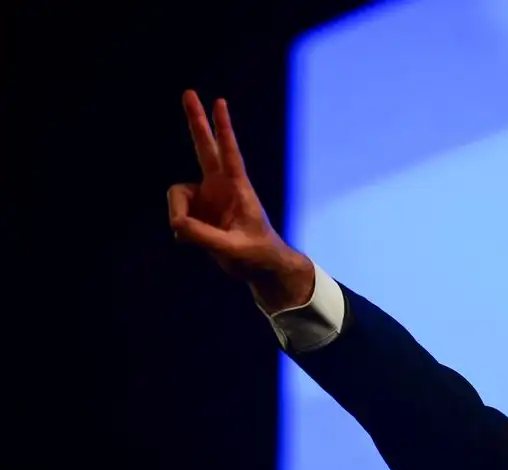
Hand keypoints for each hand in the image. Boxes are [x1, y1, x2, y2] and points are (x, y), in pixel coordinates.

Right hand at [168, 90, 312, 309]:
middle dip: (196, 121)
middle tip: (188, 92)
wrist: (259, 267)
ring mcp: (207, 197)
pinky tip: (195, 240)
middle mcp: (220, 187)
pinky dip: (182, 229)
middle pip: (204, 147)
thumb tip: (177, 225)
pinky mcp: (197, 211)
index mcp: (238, 188)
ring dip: (179, 216)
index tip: (219, 102)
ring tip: (194, 236)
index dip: (223, 129)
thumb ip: (204, 237)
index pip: (230, 153)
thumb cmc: (257, 255)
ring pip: (176, 196)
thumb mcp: (233, 250)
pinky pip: (177, 216)